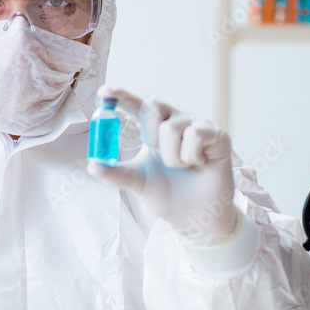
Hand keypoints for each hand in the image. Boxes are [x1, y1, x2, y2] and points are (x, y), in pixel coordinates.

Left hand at [87, 87, 237, 244]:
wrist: (193, 217)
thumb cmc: (167, 195)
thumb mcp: (137, 182)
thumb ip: (116, 172)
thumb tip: (92, 166)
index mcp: (154, 129)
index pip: (136, 106)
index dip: (121, 97)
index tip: (105, 91)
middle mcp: (175, 120)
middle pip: (153, 106)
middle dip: (150, 133)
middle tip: (158, 153)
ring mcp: (197, 125)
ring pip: (172, 127)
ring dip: (172, 157)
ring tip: (182, 167)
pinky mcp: (217, 135)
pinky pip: (196, 134)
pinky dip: (190, 155)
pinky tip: (198, 164)